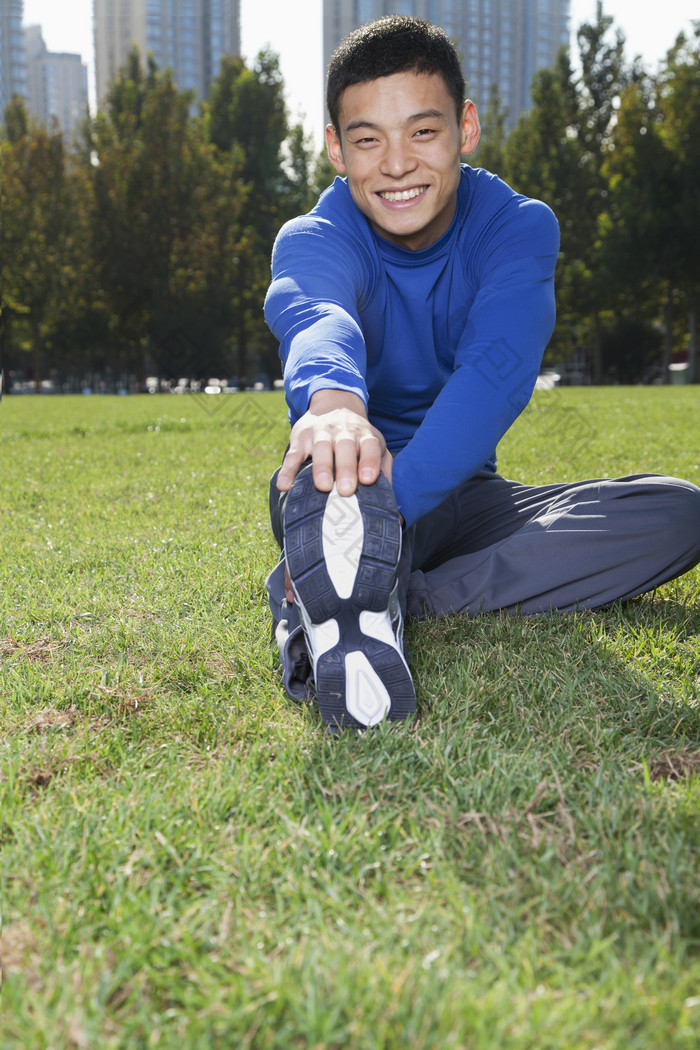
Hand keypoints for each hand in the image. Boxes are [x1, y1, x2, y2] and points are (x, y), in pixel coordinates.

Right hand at [278, 390, 394, 603]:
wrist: (334, 404)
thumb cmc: (357, 437)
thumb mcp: (374, 445)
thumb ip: (383, 468)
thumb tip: (390, 502)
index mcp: (364, 435)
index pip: (370, 445)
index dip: (370, 461)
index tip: (369, 479)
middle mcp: (343, 432)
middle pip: (345, 447)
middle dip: (346, 468)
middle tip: (346, 490)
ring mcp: (320, 433)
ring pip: (320, 448)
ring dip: (321, 467)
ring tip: (322, 486)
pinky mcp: (300, 438)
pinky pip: (293, 454)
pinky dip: (288, 470)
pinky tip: (284, 485)